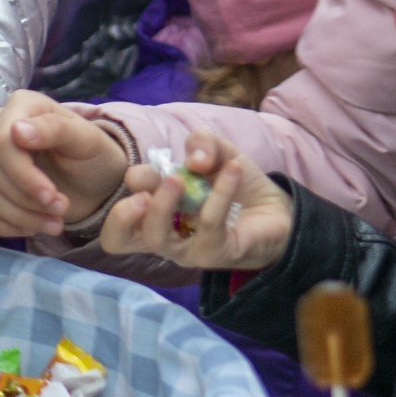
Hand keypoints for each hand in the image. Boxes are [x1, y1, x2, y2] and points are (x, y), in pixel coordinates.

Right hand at [0, 90, 129, 236]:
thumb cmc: (92, 155)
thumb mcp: (86, 140)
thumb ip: (55, 129)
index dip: (23, 174)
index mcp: (21, 106)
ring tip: (55, 224)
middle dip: (26, 198)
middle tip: (62, 211)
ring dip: (20, 216)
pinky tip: (32, 228)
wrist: (94, 181)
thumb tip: (18, 131)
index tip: (51, 195)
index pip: (2, 142)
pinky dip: (4, 225)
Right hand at [99, 131, 290, 270]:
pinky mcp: (215, 253)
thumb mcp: (215, 152)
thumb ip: (201, 143)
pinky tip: (233, 168)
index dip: (123, 191)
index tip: (150, 171)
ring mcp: (186, 249)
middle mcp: (162, 235)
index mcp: (150, 213)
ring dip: (162, 203)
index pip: (117, 215)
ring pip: (156, 238)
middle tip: (144, 188)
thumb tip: (193, 159)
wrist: (278, 209)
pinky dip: (219, 191)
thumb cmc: (235, 185)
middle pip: (117, 240)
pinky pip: (208, 224)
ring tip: (180, 178)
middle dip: (122, 213)